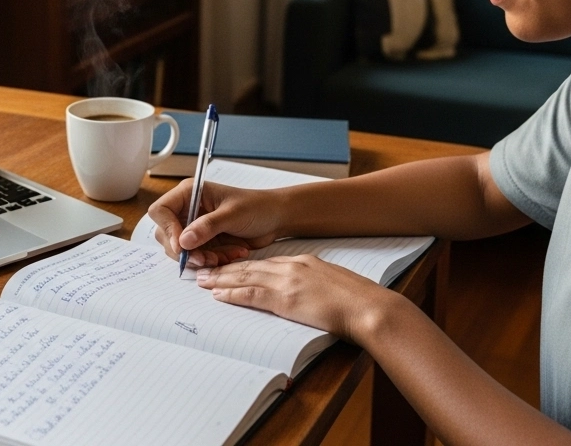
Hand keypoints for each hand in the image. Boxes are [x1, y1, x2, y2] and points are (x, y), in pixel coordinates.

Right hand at [147, 180, 285, 266]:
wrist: (275, 219)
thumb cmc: (257, 207)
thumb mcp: (232, 215)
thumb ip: (207, 227)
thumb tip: (183, 241)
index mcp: (189, 193)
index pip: (161, 211)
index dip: (168, 230)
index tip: (183, 246)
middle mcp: (187, 210)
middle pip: (167, 235)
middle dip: (186, 251)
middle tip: (206, 258)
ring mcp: (194, 227)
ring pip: (182, 251)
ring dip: (202, 258)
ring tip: (224, 256)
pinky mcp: (203, 242)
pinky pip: (197, 258)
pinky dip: (212, 261)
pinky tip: (232, 254)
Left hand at [194, 255, 393, 339]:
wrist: (368, 307)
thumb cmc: (357, 302)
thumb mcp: (332, 284)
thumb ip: (314, 285)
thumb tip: (305, 295)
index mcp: (304, 262)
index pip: (266, 263)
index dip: (244, 265)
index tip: (229, 267)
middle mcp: (292, 267)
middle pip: (250, 267)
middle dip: (225, 269)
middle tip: (204, 270)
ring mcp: (287, 281)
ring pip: (244, 277)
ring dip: (220, 280)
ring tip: (202, 281)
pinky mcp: (285, 298)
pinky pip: (251, 294)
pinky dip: (231, 294)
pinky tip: (218, 295)